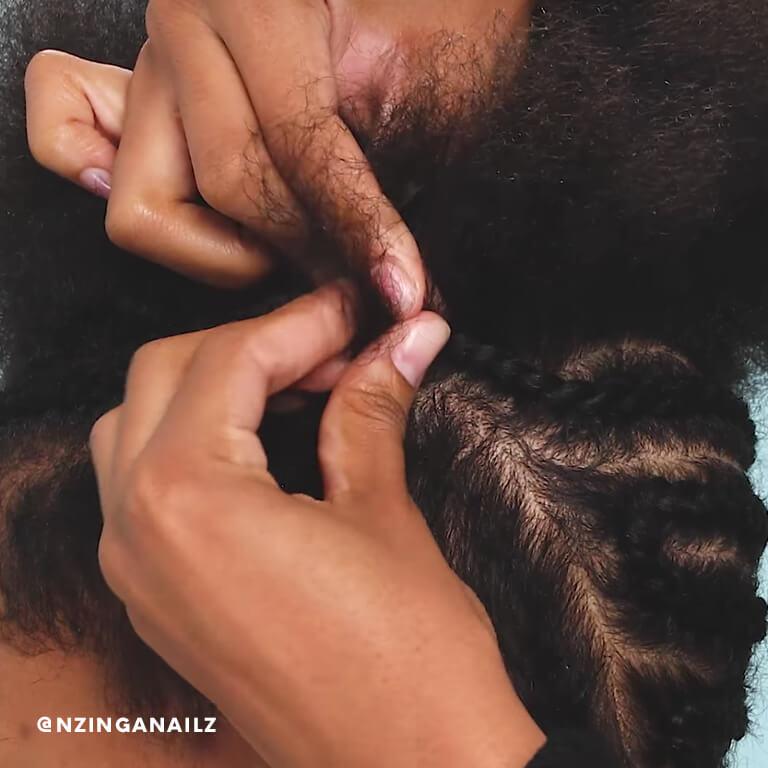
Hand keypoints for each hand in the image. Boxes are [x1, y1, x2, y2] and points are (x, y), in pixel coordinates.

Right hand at [24, 0, 425, 310]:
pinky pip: (63, 144)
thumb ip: (396, 160)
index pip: (300, 149)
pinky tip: (194, 211)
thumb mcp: (428, 69)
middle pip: (229, 188)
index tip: (401, 289)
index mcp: (256, 0)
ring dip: (222, 251)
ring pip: (145, 210)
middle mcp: (183, 25)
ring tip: (285, 240)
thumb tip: (390, 274)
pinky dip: (103, 186)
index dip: (358, 232)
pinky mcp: (127, 93)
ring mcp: (147, 65)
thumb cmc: (420, 16)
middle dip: (305, 249)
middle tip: (360, 276)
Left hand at [90, 285, 543, 767]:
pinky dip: (198, 441)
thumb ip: (372, 409)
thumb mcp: (386, 513)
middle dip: (251, 345)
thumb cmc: (410, 658)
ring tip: (301, 388)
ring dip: (214, 388)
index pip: (229, 360)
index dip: (301, 321)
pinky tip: (268, 442)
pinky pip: (145, 485)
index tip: (354, 312)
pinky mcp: (157, 599)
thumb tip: (403, 338)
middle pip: (165, 376)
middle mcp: (136, 532)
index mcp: (187, 500)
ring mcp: (137, 571)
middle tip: (333, 347)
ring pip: (139, 425)